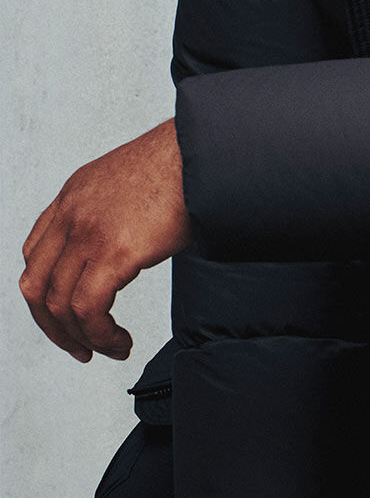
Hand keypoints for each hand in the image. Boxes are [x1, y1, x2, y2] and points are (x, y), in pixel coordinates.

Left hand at [20, 118, 189, 360]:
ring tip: (108, 349)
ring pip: (59, 303)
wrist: (205, 149)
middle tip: (78, 346)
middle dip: (53, 325)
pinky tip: (119, 341)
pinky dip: (99, 334)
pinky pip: (89, 308)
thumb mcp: (133, 183)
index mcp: (73, 196)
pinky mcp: (115, 251)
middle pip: (36, 284)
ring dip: (80, 337)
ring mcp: (88, 233)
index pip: (35, 254)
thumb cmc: (186, 163)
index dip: (47, 292)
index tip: (70, 314)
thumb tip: (137, 241)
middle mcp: (71, 214)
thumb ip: (118, 212)